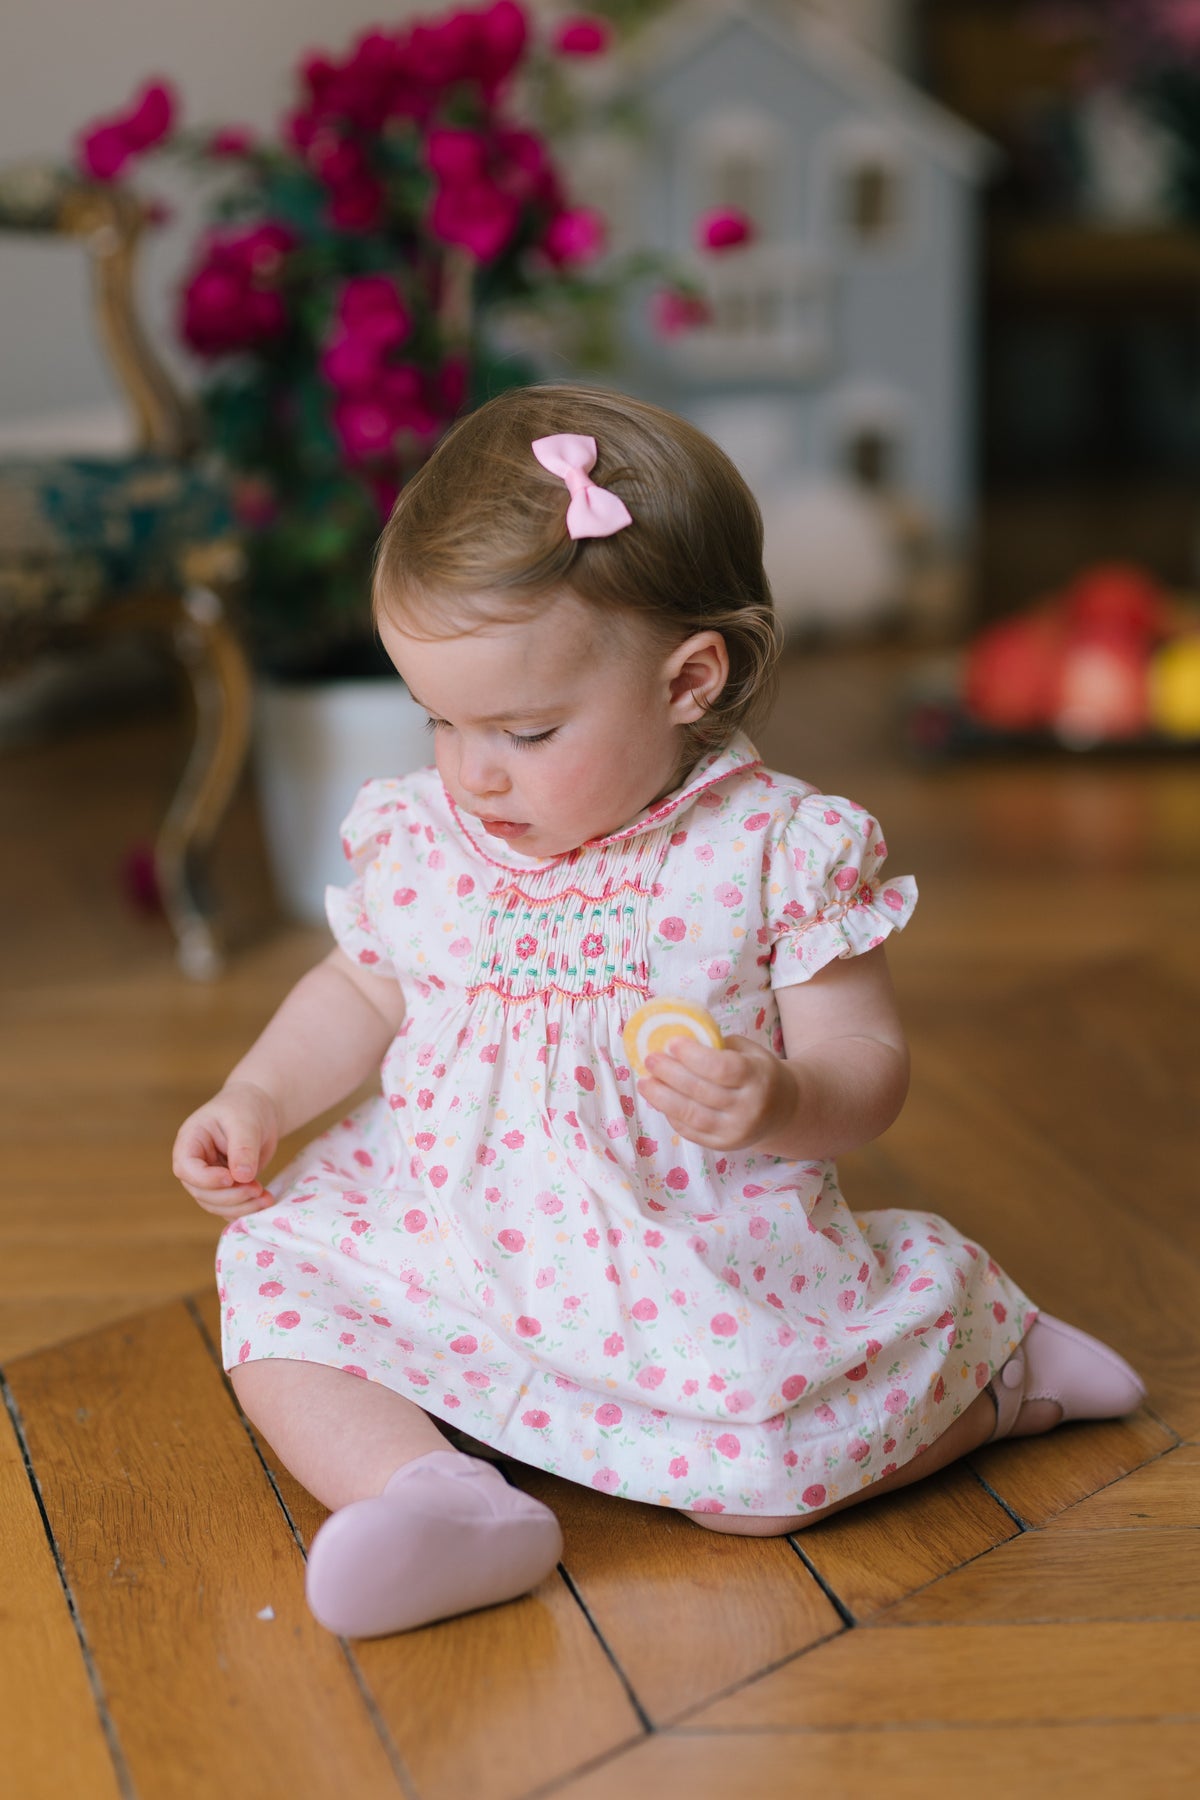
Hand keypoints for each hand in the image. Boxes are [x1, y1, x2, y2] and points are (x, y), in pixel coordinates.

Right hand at [172, 1080, 280, 1217]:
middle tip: (257, 1189)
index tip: (231, 1178)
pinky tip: (266, 1201)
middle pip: (201, 1192)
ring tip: (266, 1198)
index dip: (206, 1179)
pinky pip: (230, 1207)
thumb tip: (242, 1177)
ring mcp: (209, 1179)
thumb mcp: (245, 1122)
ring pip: (215, 1205)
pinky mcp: (226, 1188)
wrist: (259, 1110)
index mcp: (190, 1142)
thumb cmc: (246, 1108)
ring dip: (241, 1207)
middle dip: (230, 1196)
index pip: (186, 1168)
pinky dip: (247, 1209)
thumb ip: (242, 1148)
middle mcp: (195, 1164)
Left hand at [638, 1035, 799, 1152]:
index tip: (671, 1042)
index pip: (721, 1068)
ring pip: (692, 1115)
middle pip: (702, 1091)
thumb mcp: (749, 1051)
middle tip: (650, 1059)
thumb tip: (674, 1040)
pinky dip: (670, 1115)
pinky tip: (658, 1099)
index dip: (693, 1055)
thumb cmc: (757, 1072)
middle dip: (670, 1074)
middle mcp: (749, 1107)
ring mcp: (736, 1131)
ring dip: (662, 1098)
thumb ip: (718, 1046)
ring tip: (644, 1082)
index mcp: (758, 1077)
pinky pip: (691, 1131)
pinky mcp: (724, 1146)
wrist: (783, 1110)